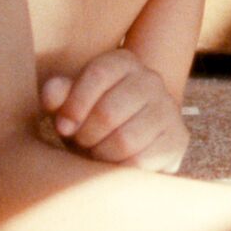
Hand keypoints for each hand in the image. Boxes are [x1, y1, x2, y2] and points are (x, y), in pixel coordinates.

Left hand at [40, 49, 189, 172]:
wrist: (131, 138)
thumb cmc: (91, 118)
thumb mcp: (71, 105)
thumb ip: (58, 95)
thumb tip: (52, 94)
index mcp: (123, 62)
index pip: (98, 75)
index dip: (74, 105)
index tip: (62, 126)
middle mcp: (151, 79)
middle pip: (108, 112)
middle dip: (86, 135)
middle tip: (82, 142)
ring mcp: (168, 108)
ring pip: (124, 140)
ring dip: (102, 154)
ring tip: (97, 152)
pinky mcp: (178, 138)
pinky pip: (141, 161)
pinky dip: (120, 168)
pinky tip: (116, 163)